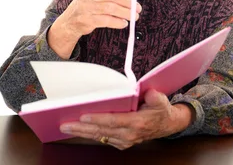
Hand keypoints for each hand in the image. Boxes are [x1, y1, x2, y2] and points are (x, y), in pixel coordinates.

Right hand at [56, 0, 141, 37]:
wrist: (70, 21)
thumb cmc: (88, 6)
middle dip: (129, 3)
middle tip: (138, 9)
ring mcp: (85, 7)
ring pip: (111, 8)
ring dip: (126, 13)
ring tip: (134, 17)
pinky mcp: (86, 19)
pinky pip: (106, 20)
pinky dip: (118, 22)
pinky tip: (123, 23)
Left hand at [59, 90, 193, 149]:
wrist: (167, 124)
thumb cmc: (161, 109)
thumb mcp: (160, 99)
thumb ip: (152, 96)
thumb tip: (143, 91)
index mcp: (137, 123)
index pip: (114, 121)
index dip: (98, 119)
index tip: (83, 116)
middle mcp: (130, 134)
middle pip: (102, 131)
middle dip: (81, 128)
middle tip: (65, 124)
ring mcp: (125, 141)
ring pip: (100, 136)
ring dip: (82, 133)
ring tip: (66, 127)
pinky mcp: (121, 143)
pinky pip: (103, 138)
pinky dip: (89, 134)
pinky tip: (78, 130)